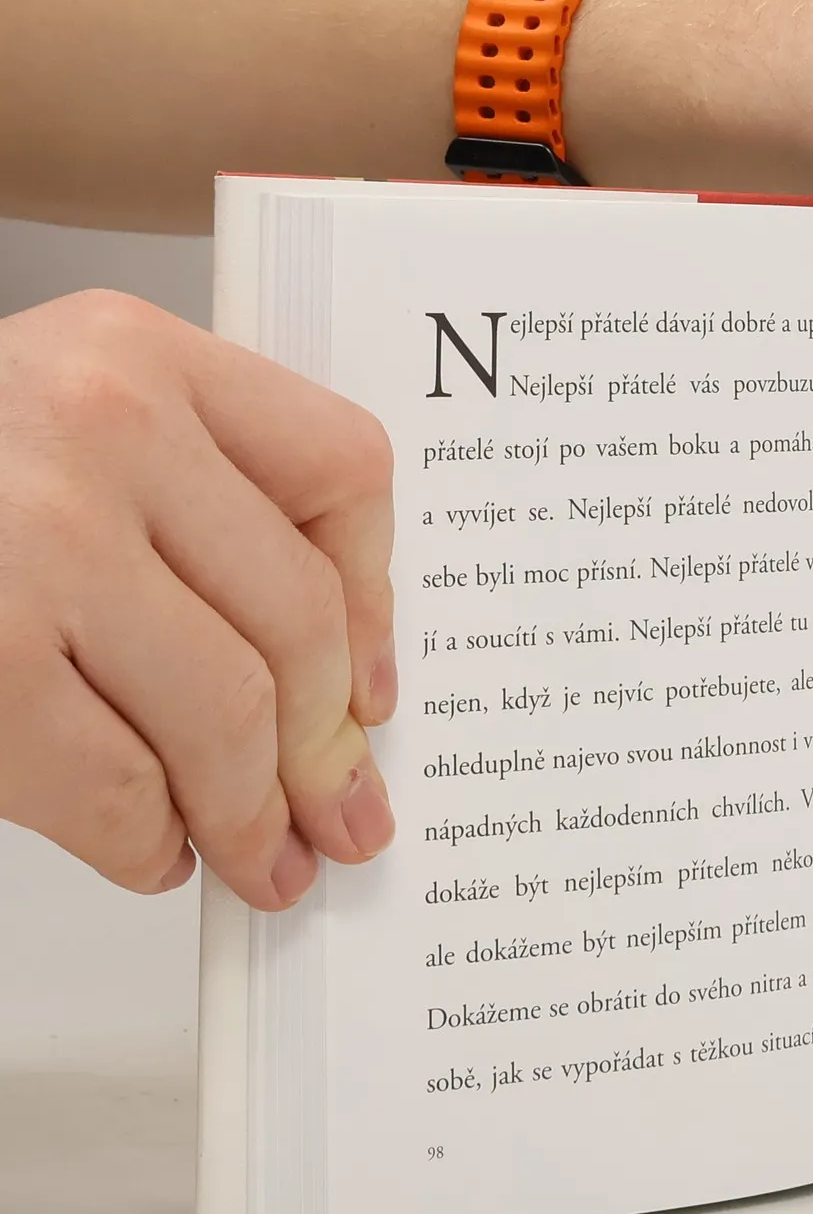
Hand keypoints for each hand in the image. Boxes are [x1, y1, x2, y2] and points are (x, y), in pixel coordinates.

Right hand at [0, 291, 396, 907]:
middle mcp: (96, 429)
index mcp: (137, 355)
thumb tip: (332, 686)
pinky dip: (148, 842)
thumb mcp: (57, 425)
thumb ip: (188, 507)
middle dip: (329, 750)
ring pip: (224, 715)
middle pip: (298, 619)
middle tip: (341, 816)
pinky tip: (153, 850)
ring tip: (260, 857)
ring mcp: (31, 545)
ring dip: (251, 815)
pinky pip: (115, 785)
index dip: (377, 606)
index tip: (373, 691)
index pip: (341, 471)